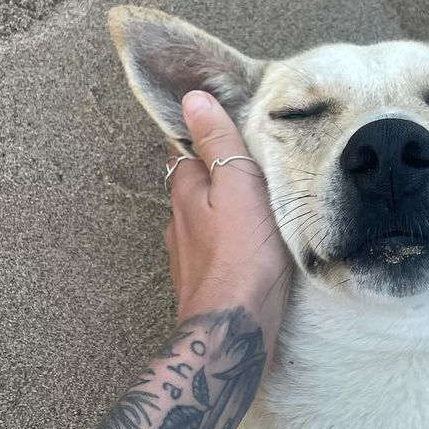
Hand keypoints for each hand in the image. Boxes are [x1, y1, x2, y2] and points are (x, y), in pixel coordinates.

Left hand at [166, 91, 291, 349]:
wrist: (232, 330)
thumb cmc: (243, 256)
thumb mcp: (238, 186)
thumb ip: (218, 144)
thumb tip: (193, 98)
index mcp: (184, 191)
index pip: (181, 148)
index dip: (198, 131)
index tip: (220, 119)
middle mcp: (177, 221)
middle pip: (191, 183)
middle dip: (211, 169)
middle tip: (245, 155)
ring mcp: (186, 254)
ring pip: (201, 217)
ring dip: (219, 205)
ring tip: (251, 196)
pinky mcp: (202, 281)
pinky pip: (212, 247)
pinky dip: (225, 236)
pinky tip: (246, 241)